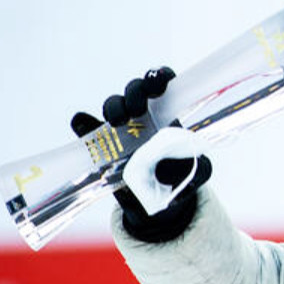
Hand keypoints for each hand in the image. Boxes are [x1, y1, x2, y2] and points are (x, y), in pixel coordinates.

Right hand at [71, 67, 211, 241]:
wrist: (157, 206)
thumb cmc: (180, 181)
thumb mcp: (198, 173)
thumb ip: (201, 166)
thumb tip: (191, 157)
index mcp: (168, 116)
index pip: (163, 84)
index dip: (159, 76)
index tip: (158, 82)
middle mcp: (143, 117)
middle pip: (136, 89)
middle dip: (135, 92)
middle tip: (137, 110)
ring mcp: (120, 129)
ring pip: (113, 104)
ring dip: (114, 107)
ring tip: (118, 122)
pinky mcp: (101, 145)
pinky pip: (86, 127)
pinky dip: (83, 123)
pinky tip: (83, 124)